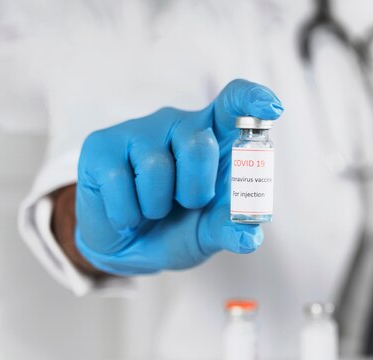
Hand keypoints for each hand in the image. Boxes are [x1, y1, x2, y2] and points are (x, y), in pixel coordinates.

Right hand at [75, 79, 283, 274]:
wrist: (127, 247)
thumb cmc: (178, 228)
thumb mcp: (208, 232)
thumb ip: (229, 228)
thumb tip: (250, 236)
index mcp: (214, 138)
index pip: (234, 103)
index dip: (251, 99)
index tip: (271, 107)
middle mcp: (179, 125)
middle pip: (200, 143)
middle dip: (196, 190)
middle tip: (186, 205)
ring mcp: (139, 131)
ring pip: (156, 167)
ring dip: (157, 206)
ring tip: (153, 209)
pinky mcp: (101, 145)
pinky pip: (119, 181)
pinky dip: (127, 213)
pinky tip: (126, 213)